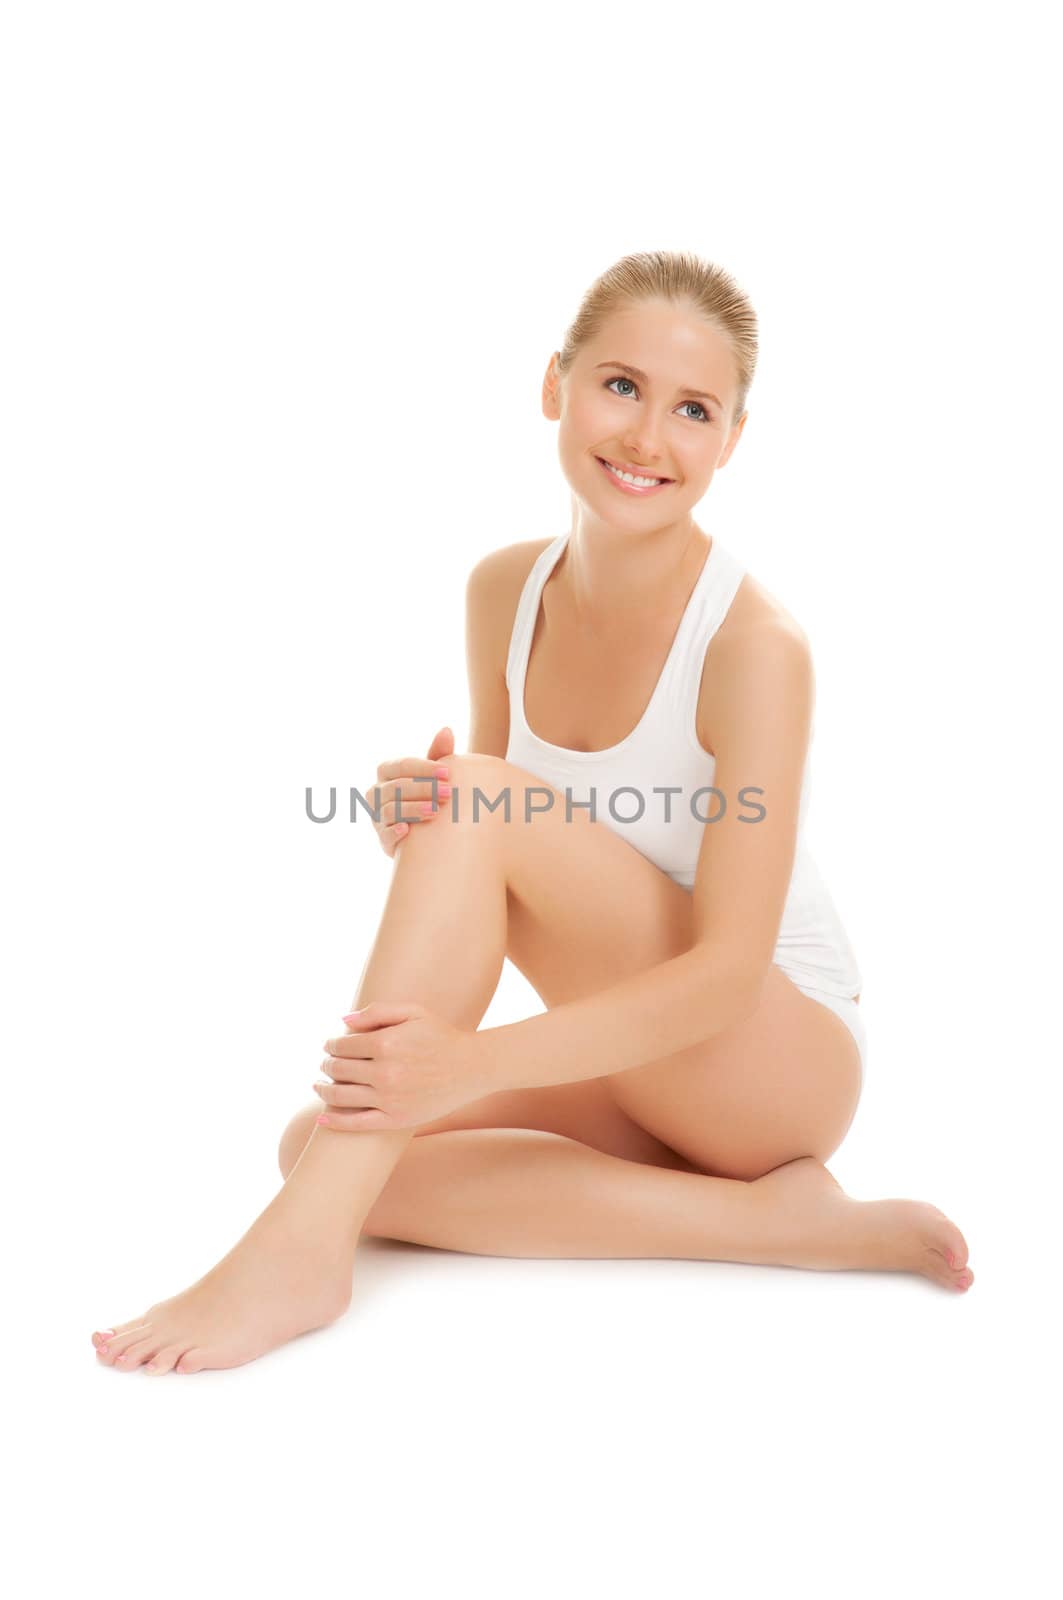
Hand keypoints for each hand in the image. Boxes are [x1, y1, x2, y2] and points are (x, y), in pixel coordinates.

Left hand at [314, 1000, 488, 1130]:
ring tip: (320, 1085)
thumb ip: (377, 1011)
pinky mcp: (396, 1119)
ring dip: (324, 1089)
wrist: (472, 1068)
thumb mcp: (414, 1012)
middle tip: (326, 1063)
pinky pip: (357, 1123)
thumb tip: (343, 1020)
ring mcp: (389, 1099)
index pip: (342, 1045)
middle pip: (338, 1069)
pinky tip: (323, 1118)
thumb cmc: (441, 1036)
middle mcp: (384, 1072)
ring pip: (341, 1095)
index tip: (330, 1044)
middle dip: (327, 1064)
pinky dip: (336, 1122)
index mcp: (386, 1043)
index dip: (331, 1044)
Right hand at [368, 725, 454, 857]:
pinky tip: (407, 829)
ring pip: (390, 809)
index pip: (402, 765)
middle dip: (423, 788)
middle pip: (396, 787)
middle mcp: (377, 792)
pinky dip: (394, 831)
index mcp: (387, 772)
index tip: (448, 772)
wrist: (425, 832)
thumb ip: (438, 753)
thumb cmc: (428, 794)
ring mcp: (377, 816)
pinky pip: (384, 834)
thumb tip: (447, 729)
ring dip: (413, 809)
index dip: (424, 768)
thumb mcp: (433, 774)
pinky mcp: (383, 839)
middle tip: (448, 793)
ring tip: (436, 810)